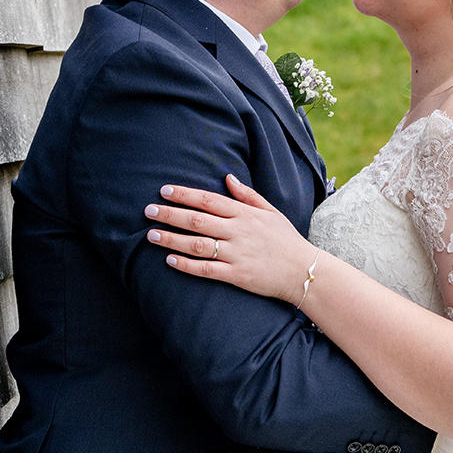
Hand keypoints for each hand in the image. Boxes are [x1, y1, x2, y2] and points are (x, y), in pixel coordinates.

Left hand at [145, 175, 315, 303]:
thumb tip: (227, 177)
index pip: (208, 199)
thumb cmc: (286, 239)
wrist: (303, 270)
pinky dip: (187, 265)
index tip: (164, 191)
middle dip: (170, 214)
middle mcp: (238, 231)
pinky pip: (207, 269)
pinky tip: (170, 260)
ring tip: (151, 235)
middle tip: (148, 211)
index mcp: (244, 214)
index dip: (184, 194)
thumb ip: (247, 195)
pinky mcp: (237, 275)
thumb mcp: (270, 211)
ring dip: (172, 239)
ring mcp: (237, 253)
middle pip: (197, 219)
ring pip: (197, 244)